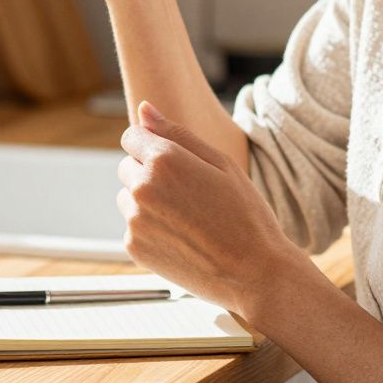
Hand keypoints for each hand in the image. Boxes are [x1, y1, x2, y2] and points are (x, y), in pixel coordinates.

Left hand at [116, 102, 311, 316]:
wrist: (255, 273)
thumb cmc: (245, 214)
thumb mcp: (220, 163)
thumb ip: (176, 133)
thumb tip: (143, 109)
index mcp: (163, 160)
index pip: (131, 137)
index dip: (152, 147)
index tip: (175, 164)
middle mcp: (142, 187)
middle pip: (127, 167)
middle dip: (149, 174)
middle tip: (188, 195)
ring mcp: (135, 219)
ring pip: (128, 198)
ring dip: (147, 202)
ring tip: (187, 219)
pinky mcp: (134, 247)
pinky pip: (133, 228)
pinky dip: (150, 230)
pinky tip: (182, 239)